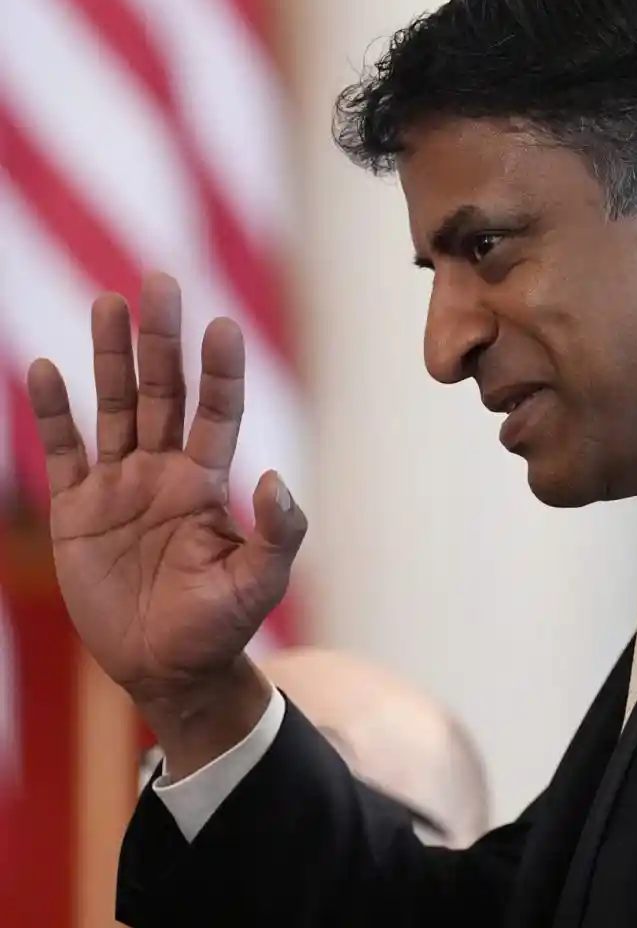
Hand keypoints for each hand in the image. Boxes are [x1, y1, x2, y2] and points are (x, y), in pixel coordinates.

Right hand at [26, 273, 306, 714]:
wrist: (168, 666)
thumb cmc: (221, 624)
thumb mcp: (259, 582)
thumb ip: (277, 532)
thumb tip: (273, 478)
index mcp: (210, 481)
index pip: (217, 411)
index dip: (220, 370)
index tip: (222, 325)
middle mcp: (166, 470)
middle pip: (163, 392)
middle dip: (162, 341)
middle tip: (161, 283)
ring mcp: (120, 485)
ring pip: (114, 407)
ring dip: (110, 357)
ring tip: (109, 303)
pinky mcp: (78, 510)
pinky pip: (64, 451)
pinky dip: (53, 413)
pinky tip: (45, 368)